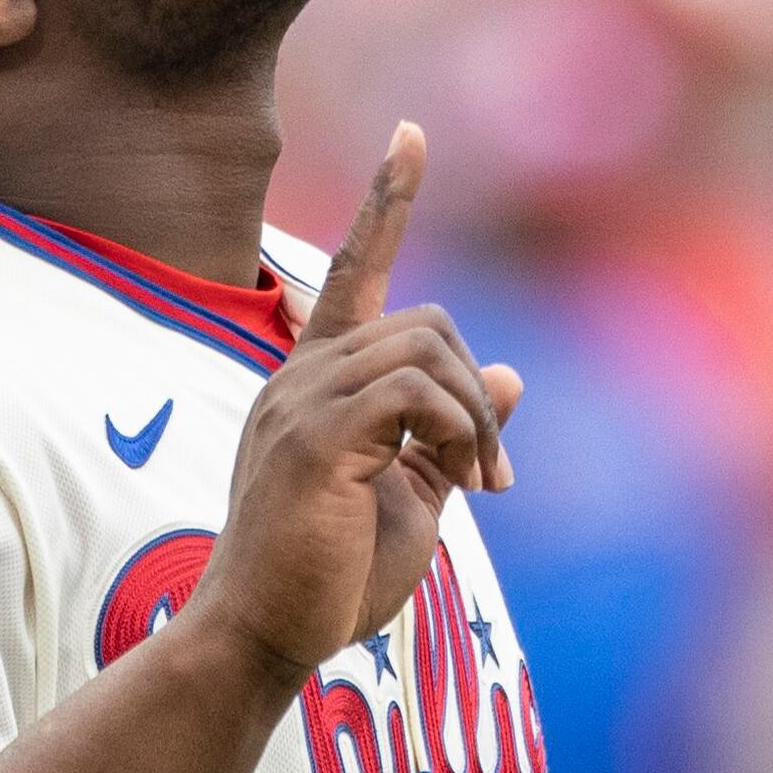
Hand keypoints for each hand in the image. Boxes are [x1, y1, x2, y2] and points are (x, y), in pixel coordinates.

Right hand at [189, 124, 519, 687]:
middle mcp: (299, 377)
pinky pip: (414, 392)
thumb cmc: (328, 579)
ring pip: (424, 348)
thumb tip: (507, 370)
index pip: (355, 270)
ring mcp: (299, 401)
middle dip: (476, 392)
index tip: (412, 133)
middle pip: (424, 321)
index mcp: (315, 383)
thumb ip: (450, 433)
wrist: (264, 639)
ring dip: (475, 417)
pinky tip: (464, 482)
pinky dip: (458, 430)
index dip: (387, 200)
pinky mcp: (313, 438)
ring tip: (483, 485)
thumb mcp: (412, 497)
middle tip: (493, 476)